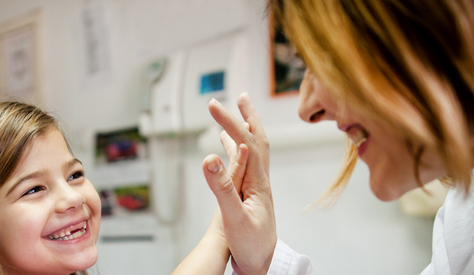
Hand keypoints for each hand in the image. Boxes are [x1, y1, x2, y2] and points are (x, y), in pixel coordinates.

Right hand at [202, 93, 275, 274]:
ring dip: (245, 129)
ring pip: (252, 150)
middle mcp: (260, 180)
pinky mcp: (250, 194)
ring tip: (237, 113)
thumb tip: (209, 157)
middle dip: (248, 116)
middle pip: (257, 139)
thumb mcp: (234, 216)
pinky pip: (244, 165)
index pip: (246, 142)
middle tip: (240, 97)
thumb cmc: (252, 244)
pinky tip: (228, 149)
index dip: (229, 121)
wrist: (265, 263)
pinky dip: (236, 150)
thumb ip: (222, 187)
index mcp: (258, 181)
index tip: (212, 104)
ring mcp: (256, 186)